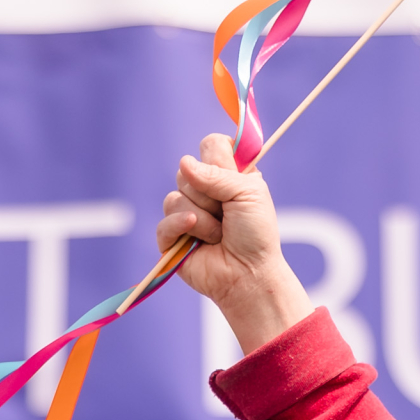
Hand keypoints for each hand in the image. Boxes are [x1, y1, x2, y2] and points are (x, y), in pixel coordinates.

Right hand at [158, 134, 313, 352]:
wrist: (249, 274)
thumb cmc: (256, 235)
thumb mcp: (247, 193)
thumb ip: (217, 174)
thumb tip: (184, 162)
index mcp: (226, 175)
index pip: (211, 145)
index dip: (218, 158)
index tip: (233, 176)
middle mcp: (204, 191)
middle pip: (186, 170)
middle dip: (210, 195)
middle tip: (227, 214)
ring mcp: (185, 213)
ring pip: (174, 198)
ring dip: (202, 219)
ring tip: (218, 235)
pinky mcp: (171, 237)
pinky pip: (163, 222)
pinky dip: (181, 229)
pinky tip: (198, 241)